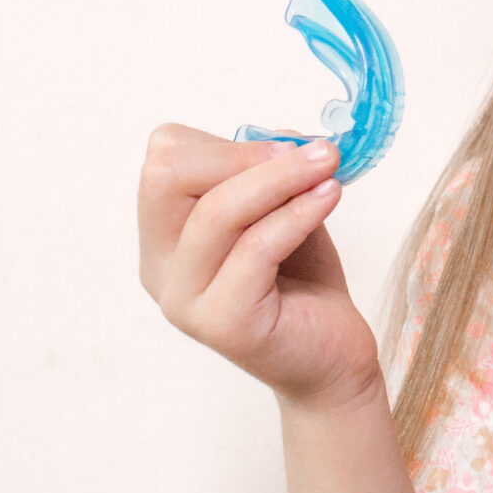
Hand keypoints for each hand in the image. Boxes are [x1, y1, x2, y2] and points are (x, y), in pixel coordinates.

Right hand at [137, 123, 383, 411]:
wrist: (332, 357)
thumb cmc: (303, 281)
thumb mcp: (281, 208)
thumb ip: (267, 171)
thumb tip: (282, 136)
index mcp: (164, 235)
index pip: (162, 161)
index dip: (224, 144)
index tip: (284, 149)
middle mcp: (160, 267)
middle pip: (167, 177)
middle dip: (242, 155)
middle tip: (309, 156)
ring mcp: (184, 299)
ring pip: (216, 212)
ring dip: (280, 177)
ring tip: (328, 166)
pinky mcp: (223, 323)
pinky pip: (255, 249)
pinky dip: (297, 213)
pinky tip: (330, 197)